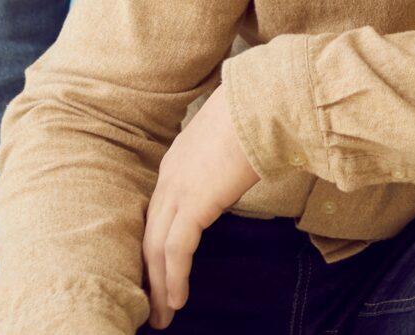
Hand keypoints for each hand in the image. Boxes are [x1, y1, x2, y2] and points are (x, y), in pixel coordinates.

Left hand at [141, 87, 262, 329]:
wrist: (264, 101)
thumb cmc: (259, 112)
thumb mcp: (233, 137)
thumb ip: (226, 159)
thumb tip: (240, 168)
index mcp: (177, 160)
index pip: (158, 211)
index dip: (156, 243)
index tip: (158, 269)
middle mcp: (169, 176)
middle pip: (150, 234)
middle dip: (150, 273)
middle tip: (152, 306)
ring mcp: (177, 189)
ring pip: (157, 248)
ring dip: (159, 286)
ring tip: (163, 316)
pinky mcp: (193, 204)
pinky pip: (176, 250)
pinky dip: (174, 278)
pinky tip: (178, 300)